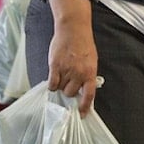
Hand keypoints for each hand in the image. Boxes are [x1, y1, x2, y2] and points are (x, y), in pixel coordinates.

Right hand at [48, 0, 96, 114]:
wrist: (73, 30)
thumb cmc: (83, 44)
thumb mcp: (91, 60)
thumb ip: (87, 74)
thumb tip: (83, 89)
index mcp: (90, 72)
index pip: (89, 94)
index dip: (85, 106)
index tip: (82, 114)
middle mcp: (79, 73)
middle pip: (70, 93)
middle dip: (68, 90)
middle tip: (68, 81)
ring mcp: (67, 70)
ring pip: (60, 89)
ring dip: (60, 85)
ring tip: (62, 73)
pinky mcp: (55, 67)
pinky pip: (52, 84)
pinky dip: (52, 83)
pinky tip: (54, 76)